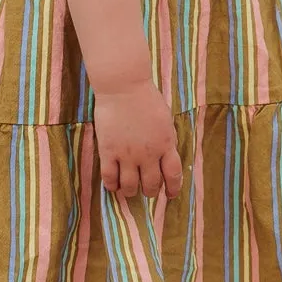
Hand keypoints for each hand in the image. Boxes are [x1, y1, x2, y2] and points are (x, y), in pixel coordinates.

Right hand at [93, 81, 183, 202]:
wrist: (123, 87)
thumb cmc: (146, 99)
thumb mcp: (166, 120)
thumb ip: (167, 140)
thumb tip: (167, 156)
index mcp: (166, 144)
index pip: (173, 175)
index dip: (173, 189)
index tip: (170, 195)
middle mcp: (148, 154)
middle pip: (151, 184)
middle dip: (150, 191)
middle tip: (147, 190)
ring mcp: (127, 155)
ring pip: (130, 186)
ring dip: (131, 191)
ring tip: (129, 189)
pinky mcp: (108, 152)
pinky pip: (109, 178)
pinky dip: (112, 186)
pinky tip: (113, 185)